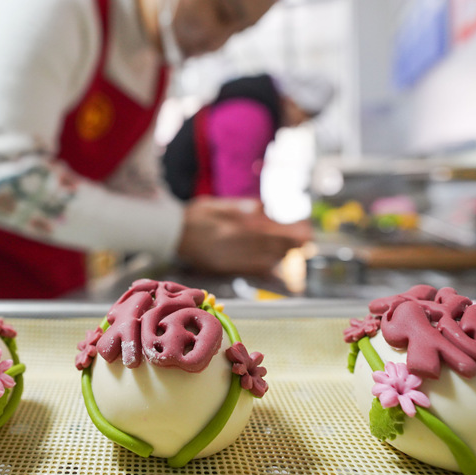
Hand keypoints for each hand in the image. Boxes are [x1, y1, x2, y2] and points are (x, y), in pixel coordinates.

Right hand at [176, 197, 312, 274]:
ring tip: (293, 250)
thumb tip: (263, 206)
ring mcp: (227, 260)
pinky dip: (265, 269)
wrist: (169, 234)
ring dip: (279, 255)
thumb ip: (238, 206)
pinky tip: (275, 266)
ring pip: (261, 260)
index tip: (303, 232)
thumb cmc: (192, 215)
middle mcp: (231, 247)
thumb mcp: (214, 204)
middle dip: (288, 245)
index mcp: (230, 229)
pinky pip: (248, 270)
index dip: (286, 234)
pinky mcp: (222, 268)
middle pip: (267, 248)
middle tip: (306, 240)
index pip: (266, 233)